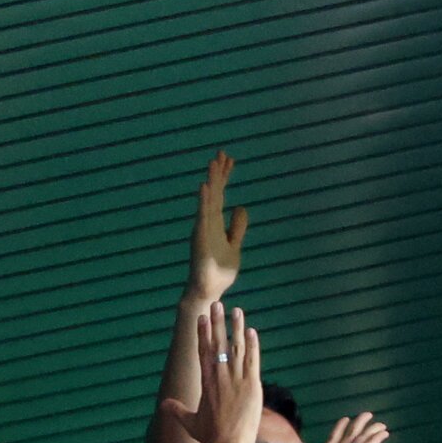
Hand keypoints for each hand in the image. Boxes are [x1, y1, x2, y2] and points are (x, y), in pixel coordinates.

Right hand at [162, 302, 261, 442]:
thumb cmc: (209, 436)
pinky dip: (253, 345)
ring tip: (236, 310)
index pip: (203, 351)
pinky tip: (252, 331)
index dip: (202, 333)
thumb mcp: (190, 422)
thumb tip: (163, 405)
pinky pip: (253, 360)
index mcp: (206, 382)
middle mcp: (220, 377)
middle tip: (217, 304)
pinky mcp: (253, 385)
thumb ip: (177, 410)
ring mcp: (237, 380)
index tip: (202, 318)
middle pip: (218, 343)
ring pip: (237, 347)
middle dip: (217, 322)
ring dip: (237, 327)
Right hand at [186, 151, 247, 299]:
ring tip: (213, 162)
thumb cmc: (219, 271)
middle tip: (221, 152)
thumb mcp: (234, 245)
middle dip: (218, 173)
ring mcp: (203, 229)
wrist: (208, 290)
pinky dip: (203, 201)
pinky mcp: (201, 237)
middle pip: (214, 193)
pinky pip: (203, 215)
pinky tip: (205, 186)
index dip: (224, 178)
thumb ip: (237, 227)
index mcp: (215, 223)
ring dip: (211, 181)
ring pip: (208, 200)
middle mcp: (207, 222)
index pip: (220, 195)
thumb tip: (241, 207)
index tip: (228, 160)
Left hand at [279, 413, 388, 442]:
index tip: (345, 420)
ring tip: (378, 420)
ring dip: (370, 428)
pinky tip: (383, 432)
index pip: (333, 440)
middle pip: (350, 436)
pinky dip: (376, 437)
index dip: (339, 430)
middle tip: (366, 414)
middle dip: (357, 425)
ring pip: (362, 438)